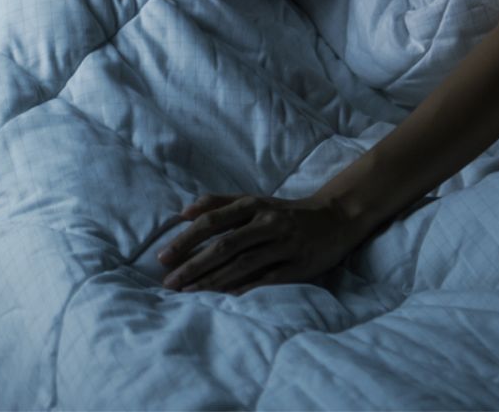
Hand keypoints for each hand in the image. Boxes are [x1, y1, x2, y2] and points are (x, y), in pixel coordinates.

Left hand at [156, 192, 366, 293]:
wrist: (334, 218)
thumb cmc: (283, 212)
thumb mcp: (254, 200)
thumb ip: (218, 203)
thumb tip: (183, 212)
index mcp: (252, 204)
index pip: (211, 221)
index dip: (186, 239)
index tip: (163, 257)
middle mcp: (267, 222)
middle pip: (224, 244)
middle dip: (193, 264)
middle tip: (169, 281)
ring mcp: (284, 244)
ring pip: (243, 263)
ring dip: (213, 279)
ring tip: (189, 292)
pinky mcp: (299, 264)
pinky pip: (268, 278)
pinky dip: (246, 287)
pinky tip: (225, 297)